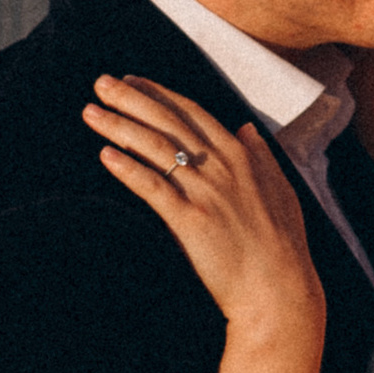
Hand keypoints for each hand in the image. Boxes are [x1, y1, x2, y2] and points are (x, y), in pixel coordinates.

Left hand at [87, 77, 326, 343]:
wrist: (278, 291)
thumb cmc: (283, 247)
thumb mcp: (281, 191)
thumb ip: (262, 157)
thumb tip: (247, 129)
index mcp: (240, 156)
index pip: (192, 112)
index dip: (159, 94)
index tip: (133, 81)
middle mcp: (220, 166)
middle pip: (167, 121)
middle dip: (130, 99)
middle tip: (101, 83)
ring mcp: (204, 192)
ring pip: (154, 147)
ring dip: (119, 126)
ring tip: (90, 113)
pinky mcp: (189, 220)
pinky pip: (151, 187)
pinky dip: (127, 169)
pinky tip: (105, 156)